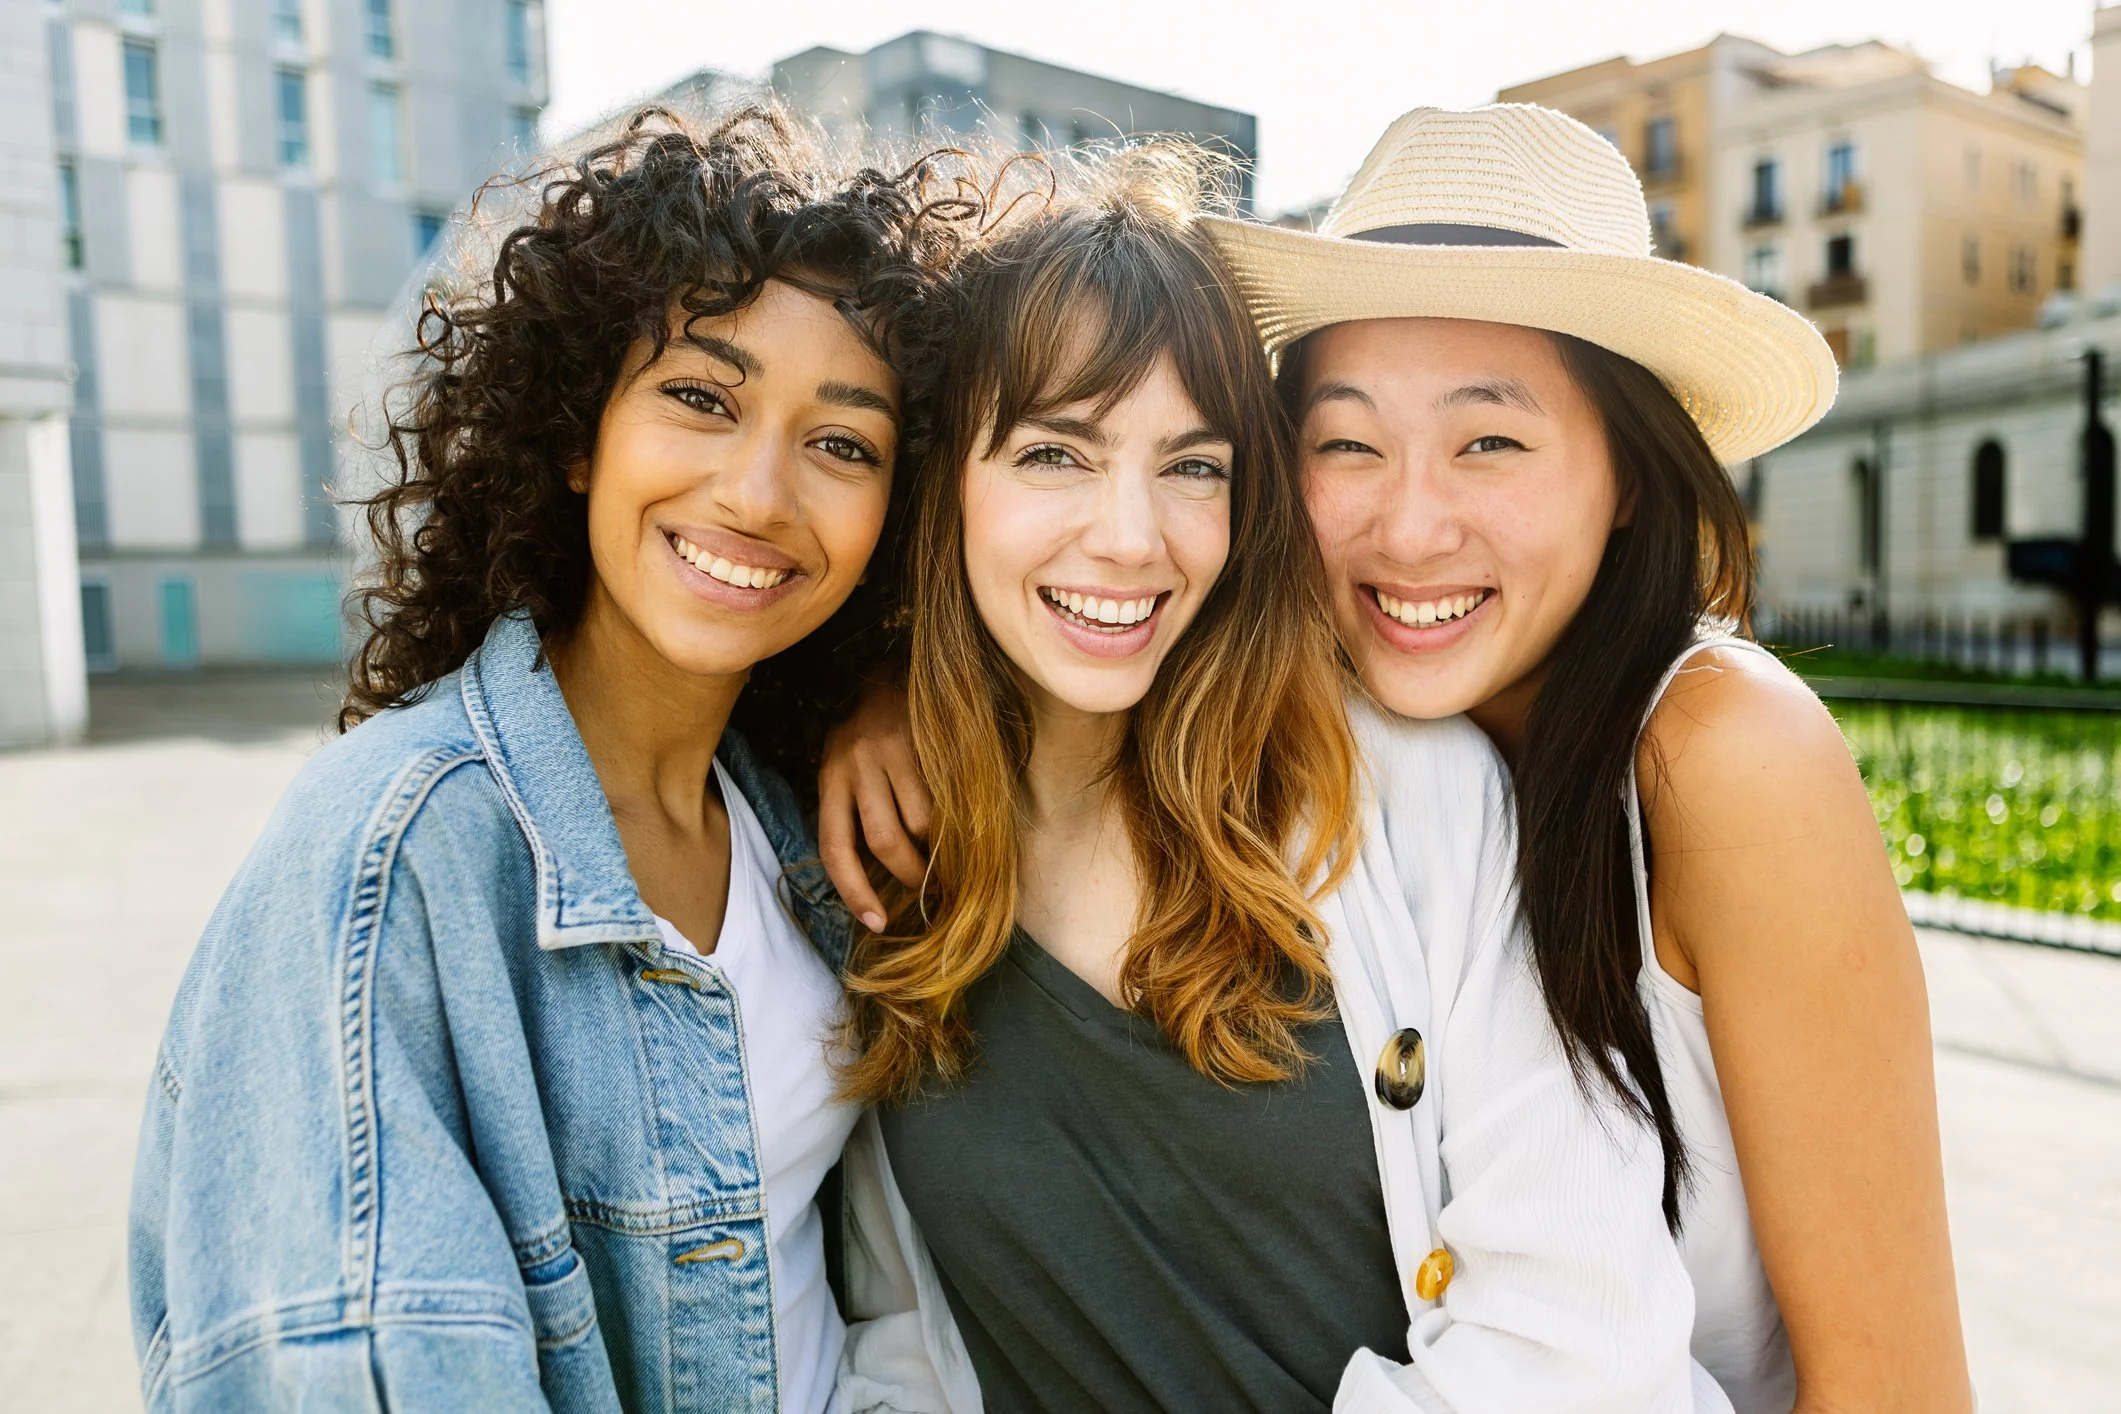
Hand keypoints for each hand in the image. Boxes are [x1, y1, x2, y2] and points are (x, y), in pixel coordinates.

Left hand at [818, 677, 931, 931]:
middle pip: (885, 842)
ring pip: (921, 822)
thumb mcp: (849, 768)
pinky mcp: (924, 736)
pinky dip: (955, 816)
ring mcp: (890, 749)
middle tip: (930, 887)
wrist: (896, 669)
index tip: (878, 923)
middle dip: (912, 874)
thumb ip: (858, 811)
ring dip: (939, 843)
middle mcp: (854, 763)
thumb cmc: (872, 734)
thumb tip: (882, 880)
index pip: (835, 849)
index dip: (855, 892)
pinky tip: (960, 813)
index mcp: (830, 777)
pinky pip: (945, 796)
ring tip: (946, 842)